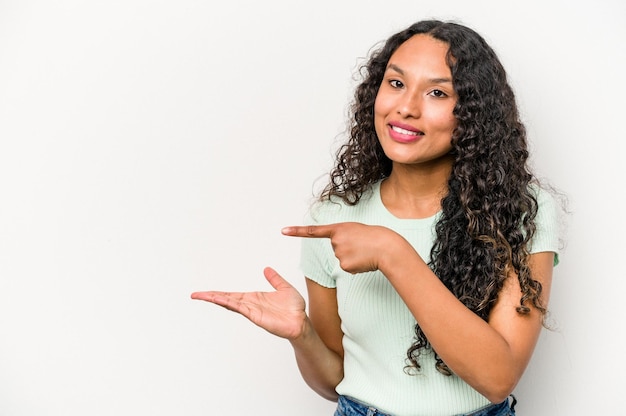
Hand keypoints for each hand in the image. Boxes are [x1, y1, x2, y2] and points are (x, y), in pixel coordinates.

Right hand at [191, 267, 306, 339]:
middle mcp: (250, 305)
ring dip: (216, 299)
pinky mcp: (257, 317)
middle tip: (195, 294)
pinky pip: (241, 308)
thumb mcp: (284, 288)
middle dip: (211, 296)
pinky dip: (230, 304)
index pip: (232, 295)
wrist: (302, 322)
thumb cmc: (294, 309)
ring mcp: (252, 311)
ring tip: (202, 296)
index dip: (218, 293)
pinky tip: (221, 300)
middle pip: (226, 299)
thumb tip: (267, 269)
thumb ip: (275, 279)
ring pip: (230, 304)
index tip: (205, 292)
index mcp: (254, 298)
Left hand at [282, 222, 401, 273]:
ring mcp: (338, 254)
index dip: (297, 231)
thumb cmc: (376, 237)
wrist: (387, 247)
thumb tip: (340, 255)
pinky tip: (365, 260)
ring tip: (365, 251)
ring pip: (342, 258)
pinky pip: (347, 268)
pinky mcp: (344, 266)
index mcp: (338, 228)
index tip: (283, 231)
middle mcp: (335, 241)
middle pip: (336, 248)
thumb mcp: (356, 231)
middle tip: (361, 244)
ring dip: (353, 257)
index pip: (313, 231)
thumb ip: (344, 238)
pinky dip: (356, 266)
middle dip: (348, 248)